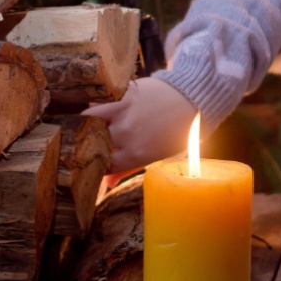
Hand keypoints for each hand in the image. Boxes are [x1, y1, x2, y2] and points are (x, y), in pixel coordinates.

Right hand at [83, 77, 197, 175]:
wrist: (193, 99)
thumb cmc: (178, 131)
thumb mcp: (158, 154)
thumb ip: (129, 168)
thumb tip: (108, 184)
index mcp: (136, 155)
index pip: (103, 167)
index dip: (96, 167)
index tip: (93, 164)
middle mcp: (127, 135)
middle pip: (93, 145)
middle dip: (89, 147)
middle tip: (89, 146)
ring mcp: (123, 114)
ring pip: (89, 122)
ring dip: (87, 126)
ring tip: (88, 129)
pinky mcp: (122, 96)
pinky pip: (97, 104)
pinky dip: (92, 109)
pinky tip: (93, 113)